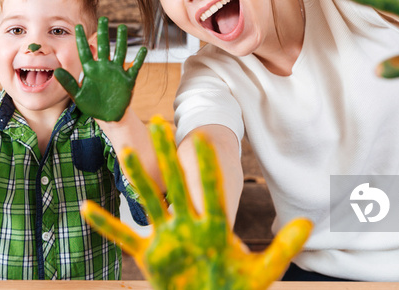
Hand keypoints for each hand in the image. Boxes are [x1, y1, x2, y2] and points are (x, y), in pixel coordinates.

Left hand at [54, 16, 146, 121]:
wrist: (108, 116)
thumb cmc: (92, 106)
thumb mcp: (77, 96)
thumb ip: (68, 83)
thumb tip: (56, 71)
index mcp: (90, 70)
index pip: (85, 51)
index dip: (81, 39)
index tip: (77, 26)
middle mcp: (104, 67)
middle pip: (104, 47)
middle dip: (103, 33)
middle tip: (103, 18)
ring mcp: (117, 72)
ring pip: (120, 52)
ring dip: (121, 40)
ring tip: (122, 27)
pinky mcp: (128, 80)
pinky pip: (135, 67)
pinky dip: (139, 59)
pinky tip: (143, 49)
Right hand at [81, 116, 312, 289]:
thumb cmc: (235, 285)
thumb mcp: (262, 270)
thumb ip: (283, 249)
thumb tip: (310, 227)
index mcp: (212, 225)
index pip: (208, 188)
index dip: (205, 164)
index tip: (202, 137)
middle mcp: (186, 225)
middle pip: (175, 184)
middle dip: (167, 156)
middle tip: (159, 125)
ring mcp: (166, 239)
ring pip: (148, 201)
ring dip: (137, 178)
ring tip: (126, 151)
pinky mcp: (149, 257)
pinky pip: (124, 238)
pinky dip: (106, 224)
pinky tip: (88, 209)